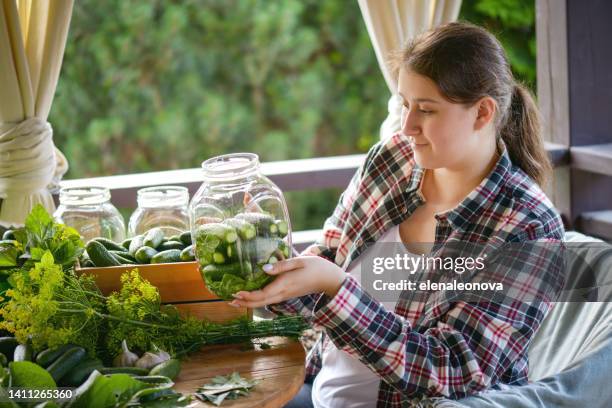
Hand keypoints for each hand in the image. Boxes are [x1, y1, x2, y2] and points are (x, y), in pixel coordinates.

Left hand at [229, 256, 345, 307]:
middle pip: (260, 302)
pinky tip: (252, 295)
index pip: (262, 294)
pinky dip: (258, 299)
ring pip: (264, 302)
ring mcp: (285, 295)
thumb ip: (281, 265)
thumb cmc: (315, 267)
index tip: (236, 293)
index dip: (248, 296)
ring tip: (236, 300)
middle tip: (229, 301)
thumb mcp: (299, 262)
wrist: (329, 279)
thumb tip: (263, 269)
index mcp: (285, 285)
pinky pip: (269, 299)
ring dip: (249, 302)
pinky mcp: (287, 294)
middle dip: (245, 303)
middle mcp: (283, 293)